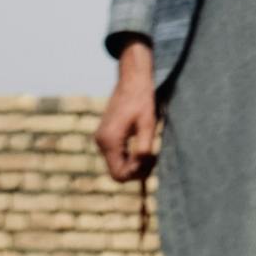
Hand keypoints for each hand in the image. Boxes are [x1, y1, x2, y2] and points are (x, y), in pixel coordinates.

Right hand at [96, 42, 160, 182]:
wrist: (132, 80)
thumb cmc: (142, 99)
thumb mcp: (148, 124)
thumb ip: (145, 147)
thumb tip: (142, 166)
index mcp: (110, 140)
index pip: (119, 175)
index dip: (136, 174)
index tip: (150, 161)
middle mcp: (101, 142)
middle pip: (117, 172)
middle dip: (137, 170)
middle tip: (154, 157)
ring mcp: (101, 139)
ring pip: (117, 165)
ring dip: (134, 164)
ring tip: (150, 151)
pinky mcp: (105, 136)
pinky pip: (116, 156)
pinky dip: (129, 157)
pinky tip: (143, 147)